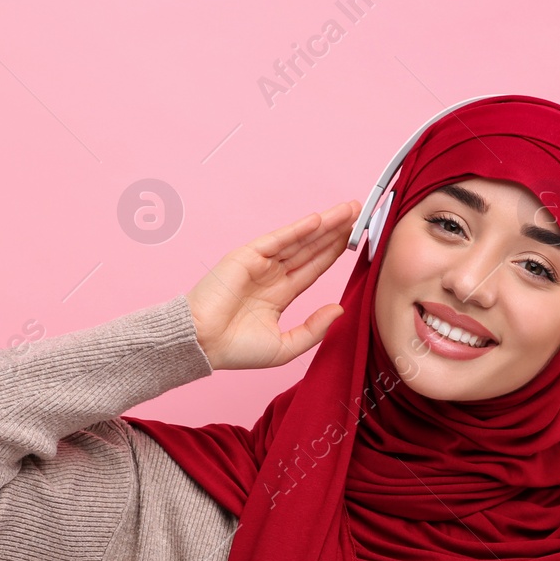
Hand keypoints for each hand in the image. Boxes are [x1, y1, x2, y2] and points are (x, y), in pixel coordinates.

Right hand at [188, 201, 361, 370]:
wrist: (202, 345)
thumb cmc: (234, 350)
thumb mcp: (285, 346)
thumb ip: (313, 329)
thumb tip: (338, 310)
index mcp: (279, 294)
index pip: (312, 268)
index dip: (333, 252)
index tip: (356, 239)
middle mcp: (271, 275)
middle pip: (310, 248)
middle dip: (334, 231)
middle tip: (358, 212)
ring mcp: (259, 264)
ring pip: (298, 240)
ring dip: (323, 224)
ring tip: (347, 210)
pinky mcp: (246, 257)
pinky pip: (277, 240)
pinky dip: (297, 229)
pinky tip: (318, 220)